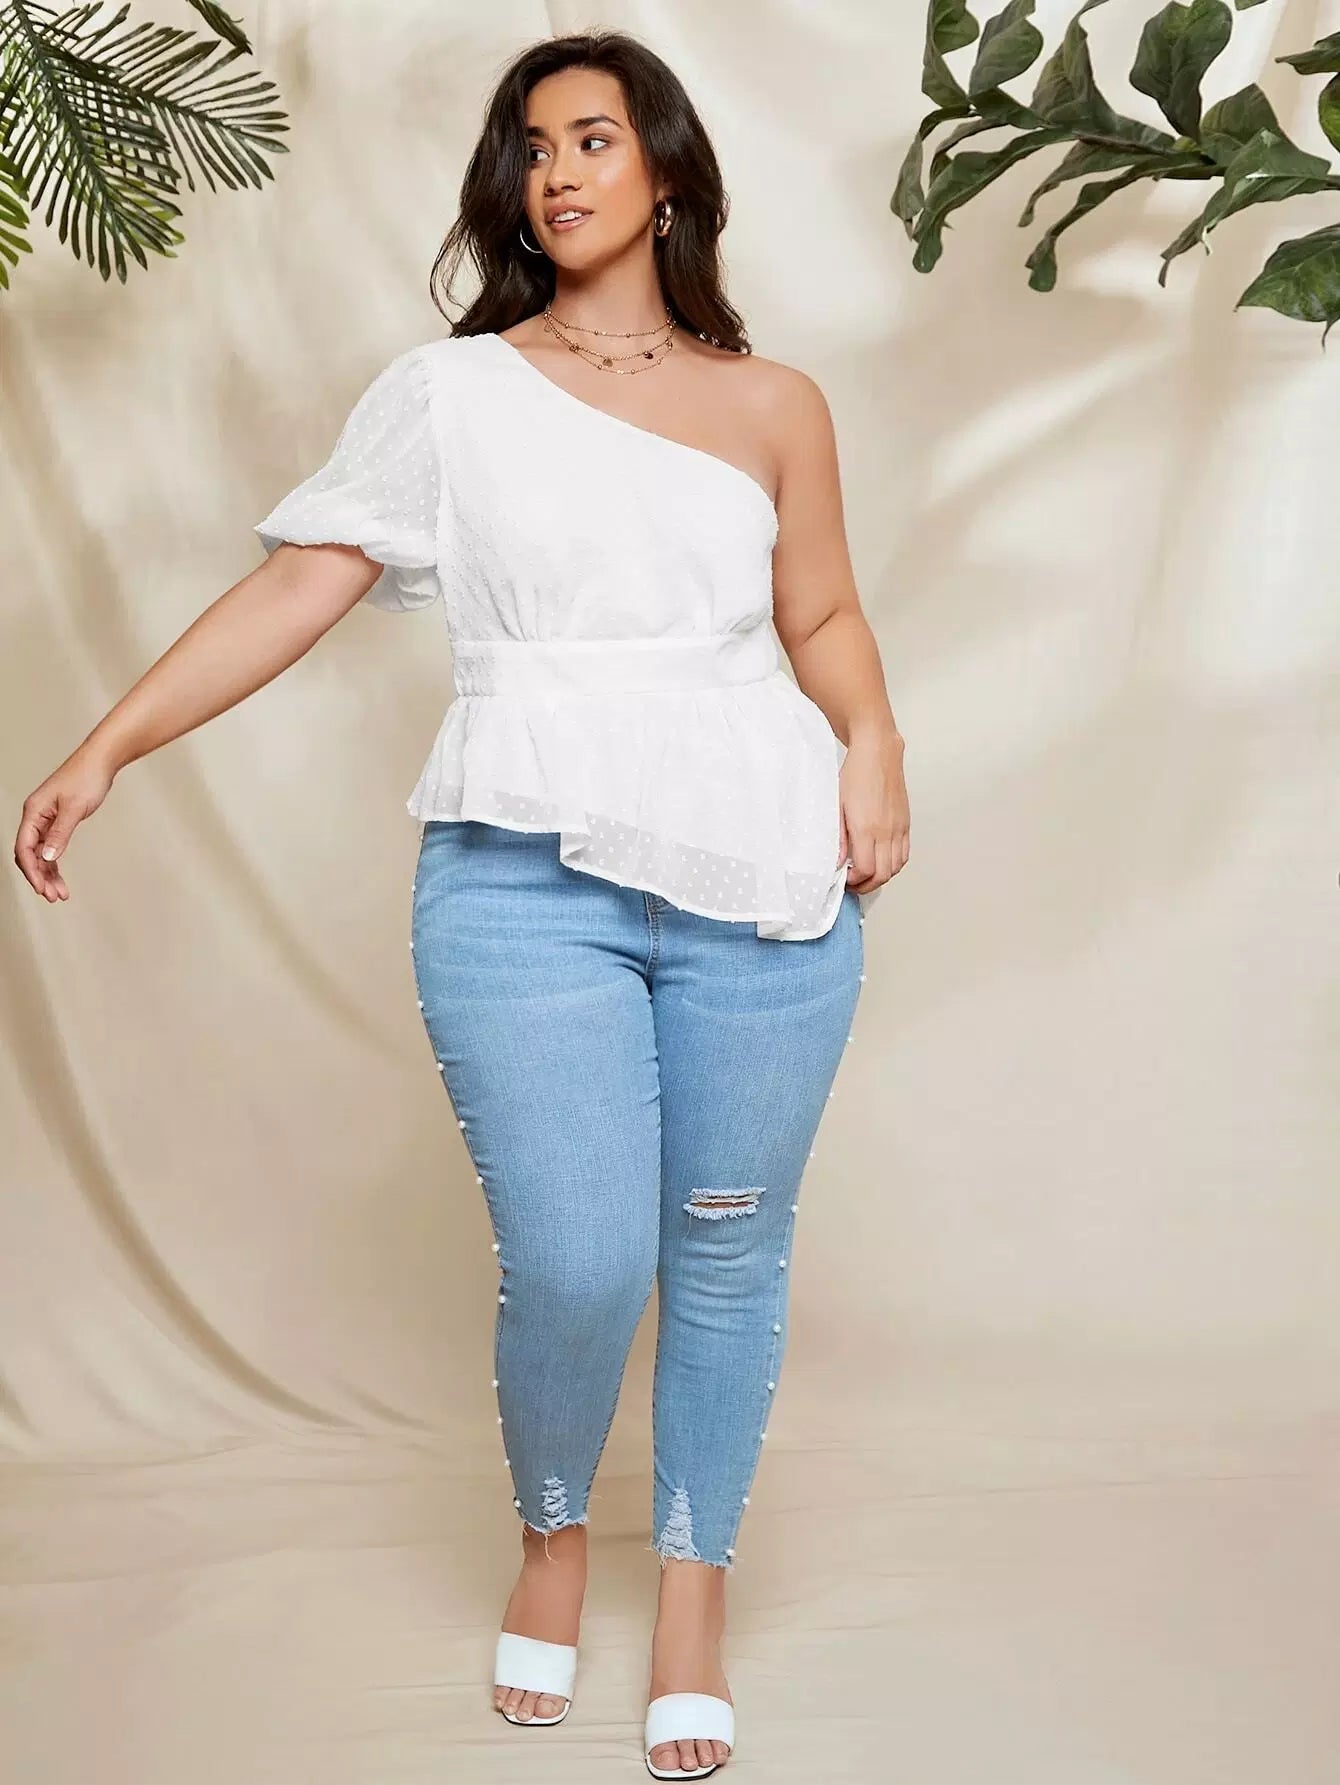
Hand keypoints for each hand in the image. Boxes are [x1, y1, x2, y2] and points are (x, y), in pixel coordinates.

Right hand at [14, 745, 116, 902]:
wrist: (101, 762)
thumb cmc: (87, 778)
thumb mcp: (74, 809)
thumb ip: (60, 834)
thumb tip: (48, 858)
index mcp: (33, 812)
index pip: (24, 848)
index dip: (31, 871)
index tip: (42, 889)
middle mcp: (36, 817)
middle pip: (30, 855)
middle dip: (40, 877)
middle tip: (54, 897)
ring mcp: (46, 820)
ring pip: (41, 854)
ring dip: (49, 874)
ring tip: (60, 895)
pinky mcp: (58, 822)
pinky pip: (52, 848)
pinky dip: (56, 864)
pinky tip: (61, 879)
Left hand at [835, 730, 908, 892]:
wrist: (878, 753)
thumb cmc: (855, 774)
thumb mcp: (837, 805)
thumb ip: (837, 837)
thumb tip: (837, 861)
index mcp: (867, 828)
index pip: (865, 870)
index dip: (853, 881)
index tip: (843, 878)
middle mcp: (887, 831)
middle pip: (882, 875)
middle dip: (866, 885)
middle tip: (853, 883)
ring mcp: (899, 828)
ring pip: (896, 868)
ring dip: (880, 877)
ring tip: (865, 874)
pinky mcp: (905, 823)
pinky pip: (904, 854)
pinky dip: (893, 865)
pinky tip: (880, 860)